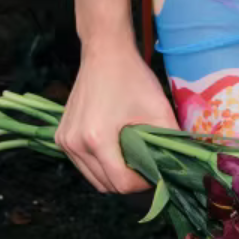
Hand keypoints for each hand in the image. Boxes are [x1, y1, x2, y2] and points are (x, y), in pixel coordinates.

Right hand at [54, 38, 182, 193]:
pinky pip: (83, 165)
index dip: (143, 183)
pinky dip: (100, 165)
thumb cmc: (132, 78)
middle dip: (130, 181)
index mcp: (97, 139)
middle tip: (146, 164)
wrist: (105, 53)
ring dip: (114, 175)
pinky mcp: (61, 137)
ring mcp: (64, 141)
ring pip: (94, 179)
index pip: (122, 183)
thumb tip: (178, 168)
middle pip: (106, 185)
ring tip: (131, 156)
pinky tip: (114, 148)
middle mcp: (75, 144)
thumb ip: (169, 142)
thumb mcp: (159, 110)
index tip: (156, 170)